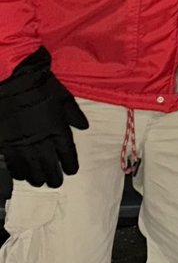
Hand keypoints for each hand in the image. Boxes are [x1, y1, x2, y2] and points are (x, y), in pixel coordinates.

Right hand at [0, 48, 88, 188]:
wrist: (11, 80)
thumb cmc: (39, 85)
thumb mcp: (63, 97)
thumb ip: (74, 114)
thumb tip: (84, 126)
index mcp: (59, 131)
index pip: (68, 156)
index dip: (71, 166)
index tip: (71, 171)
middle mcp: (42, 142)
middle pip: (51, 169)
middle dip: (55, 178)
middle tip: (55, 182)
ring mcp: (22, 145)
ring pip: (31, 171)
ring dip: (37, 178)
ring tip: (39, 181)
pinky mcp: (5, 144)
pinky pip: (13, 166)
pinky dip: (18, 172)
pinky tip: (21, 174)